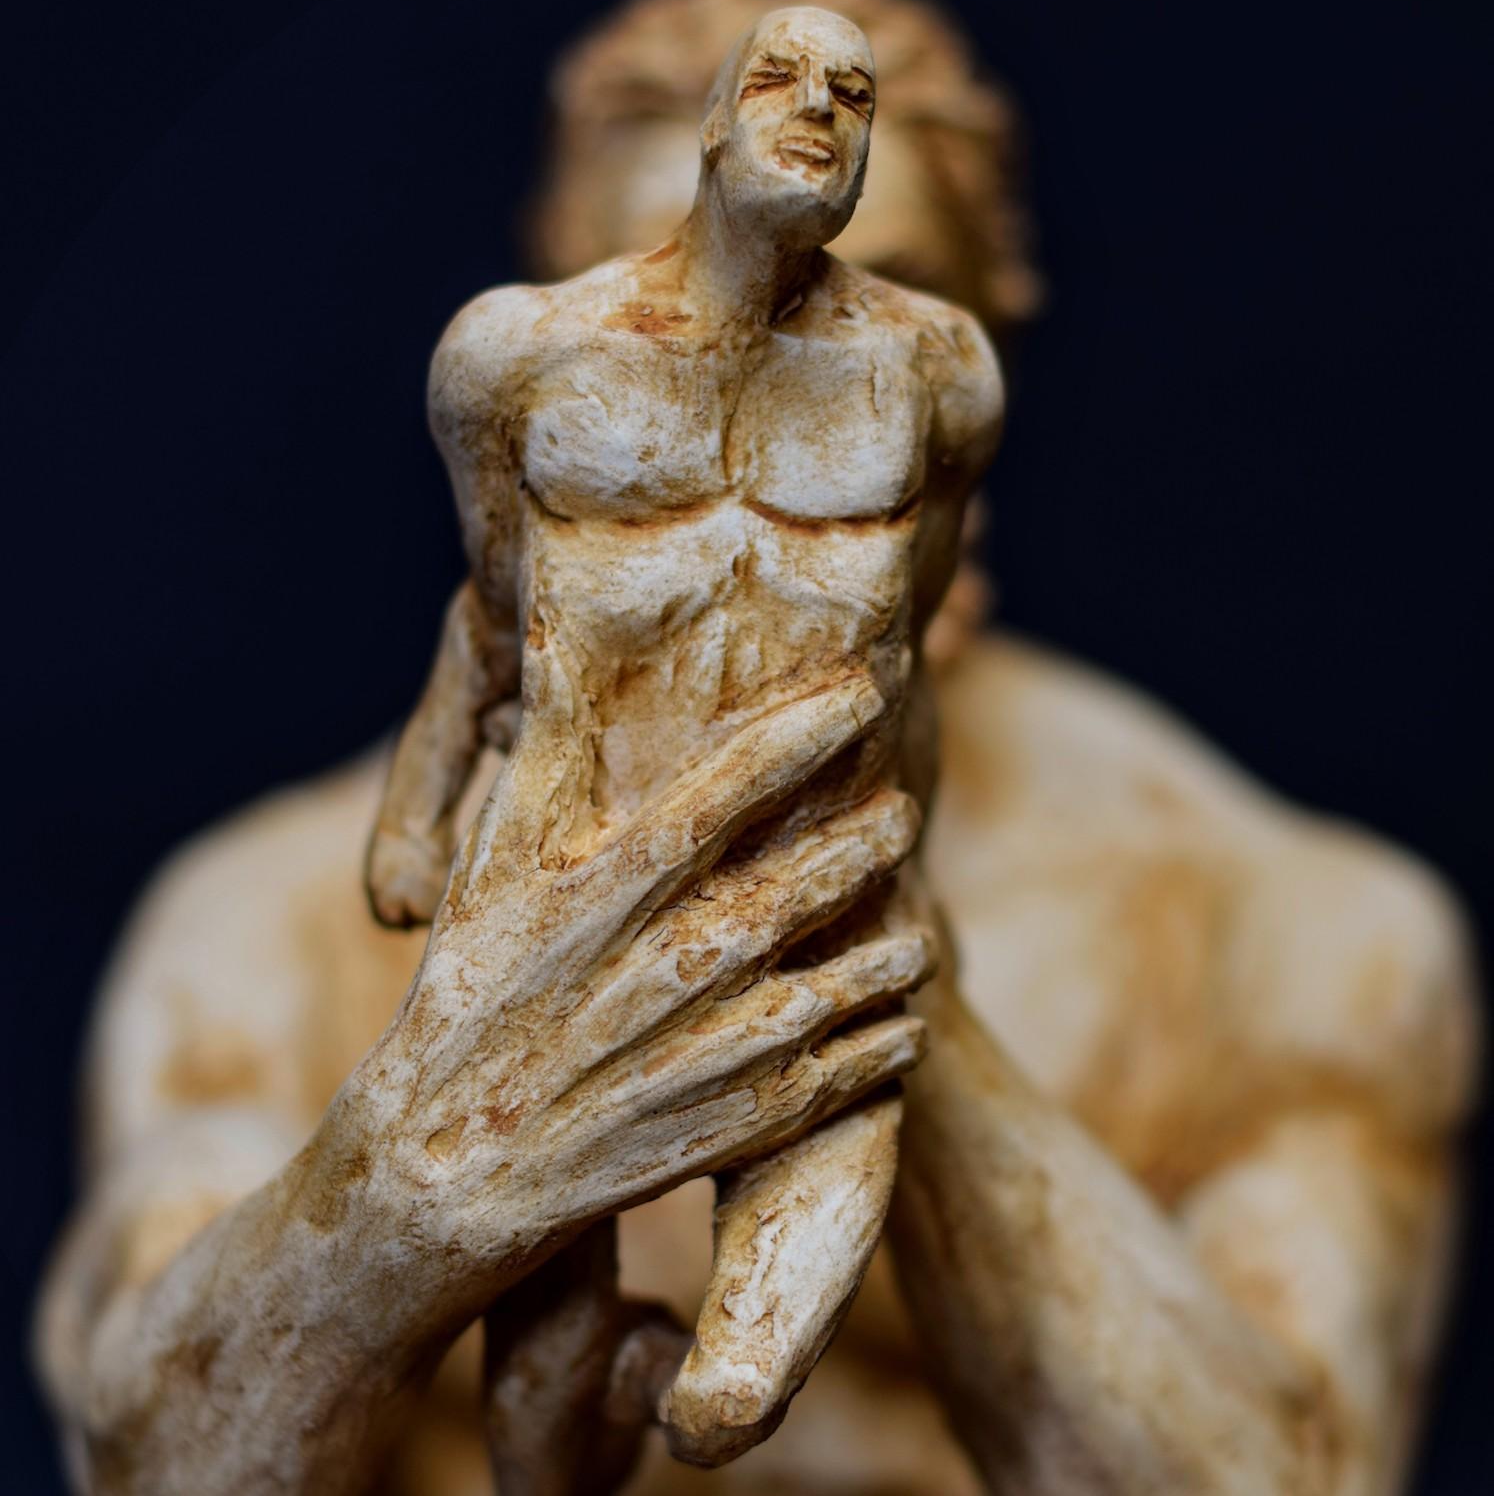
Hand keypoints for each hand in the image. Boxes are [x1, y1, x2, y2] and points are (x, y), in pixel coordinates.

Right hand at [318, 675, 928, 1329]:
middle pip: (789, 889)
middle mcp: (652, 971)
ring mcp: (692, 1057)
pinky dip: (878, 1051)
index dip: (799, 736)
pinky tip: (905, 1025)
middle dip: (863, 842)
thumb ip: (541, 759)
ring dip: (888, 955)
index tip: (863, 688)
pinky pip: (827, 1083)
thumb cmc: (465, 995)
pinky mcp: (720, 1131)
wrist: (439, 1169)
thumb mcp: (486, 870)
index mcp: (593, 898)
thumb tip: (560, 633)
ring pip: (827, 991)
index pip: (715, 795)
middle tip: (904, 808)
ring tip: (921, 927)